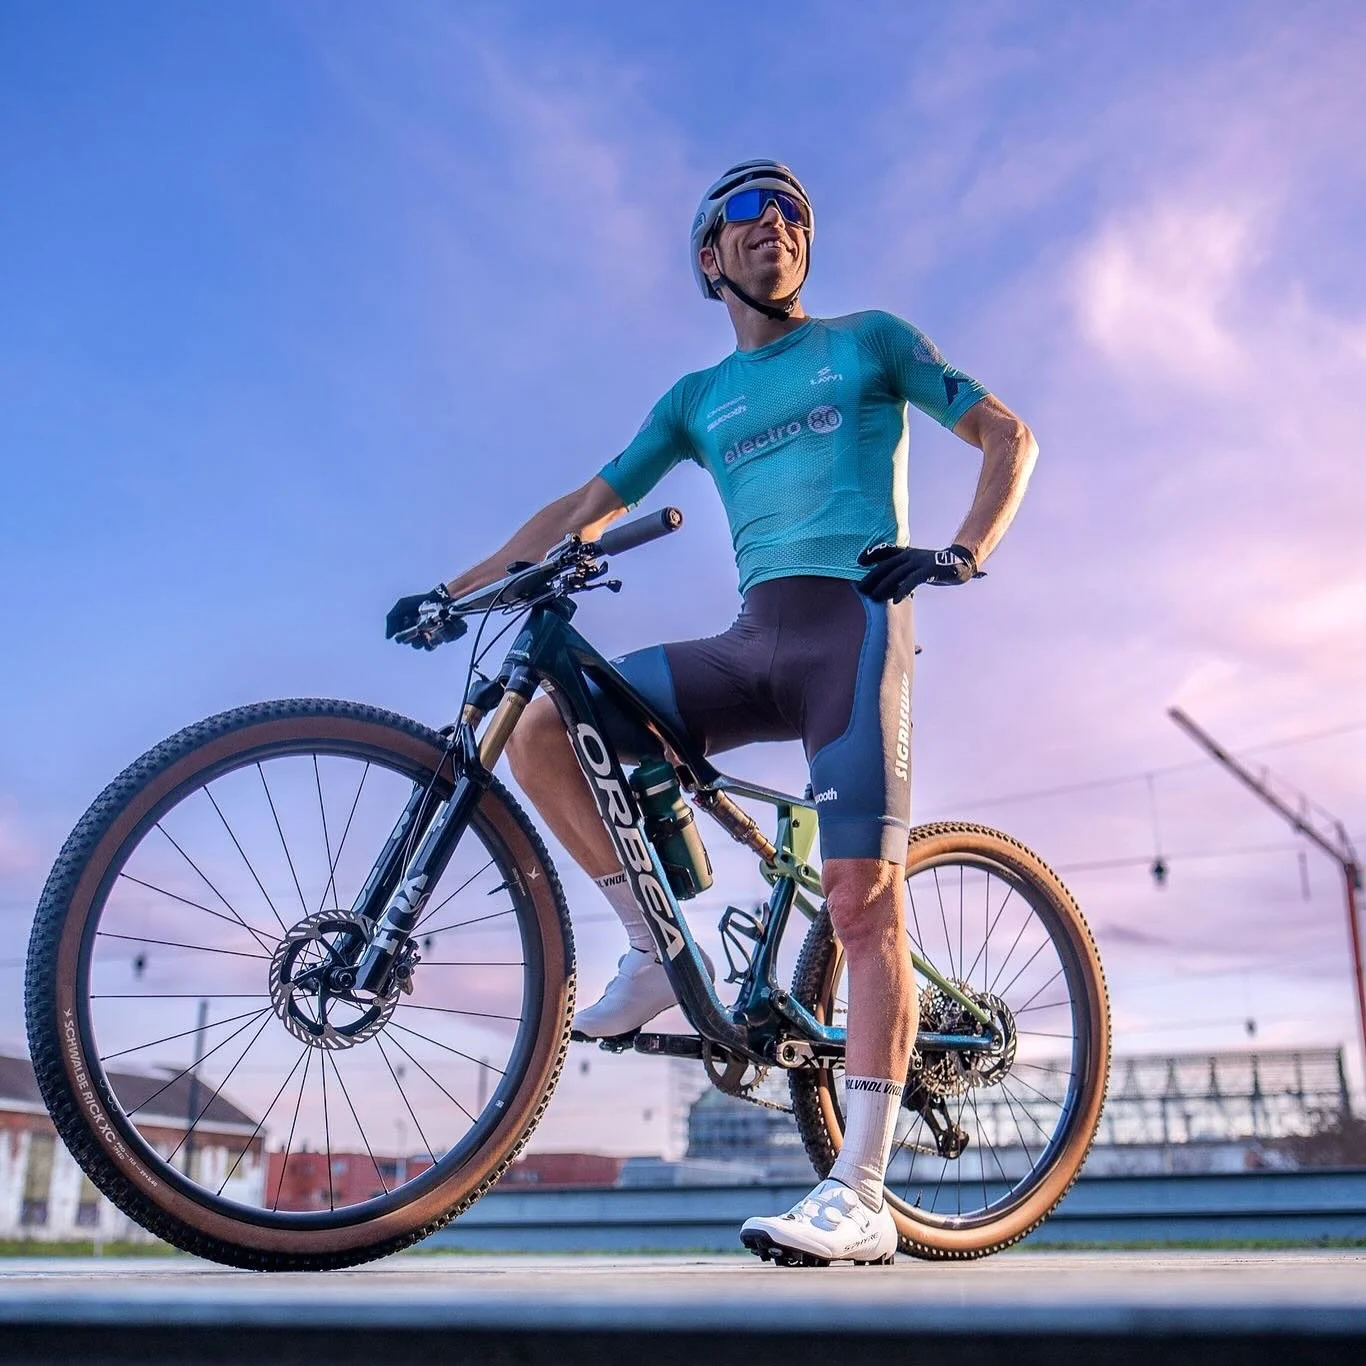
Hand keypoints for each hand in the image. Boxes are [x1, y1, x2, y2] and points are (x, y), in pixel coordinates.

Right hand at [385, 583, 466, 648]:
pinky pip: (429, 647)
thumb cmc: (419, 601)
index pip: (399, 638)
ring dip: (420, 640)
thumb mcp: (402, 605)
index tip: (412, 628)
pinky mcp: (434, 638)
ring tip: (426, 632)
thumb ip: (391, 619)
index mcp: (403, 627)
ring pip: (417, 646)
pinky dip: (430, 644)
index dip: (404, 635)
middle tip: (417, 629)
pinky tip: (433, 635)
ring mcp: (423, 636)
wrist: (437, 599)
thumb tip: (388, 637)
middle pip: (408, 642)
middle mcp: (412, 633)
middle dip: (411, 636)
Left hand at [857, 543, 979, 602]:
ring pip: (897, 574)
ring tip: (873, 596)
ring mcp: (920, 562)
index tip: (858, 561)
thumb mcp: (917, 566)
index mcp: (907, 553)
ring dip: (883, 586)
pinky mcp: (929, 570)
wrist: (960, 563)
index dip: (872, 554)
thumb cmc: (936, 567)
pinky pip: (913, 580)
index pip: (886, 551)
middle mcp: (911, 556)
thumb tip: (889, 582)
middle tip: (860, 588)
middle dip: (872, 577)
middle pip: (886, 566)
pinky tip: (895, 600)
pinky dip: (903, 590)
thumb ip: (904, 571)